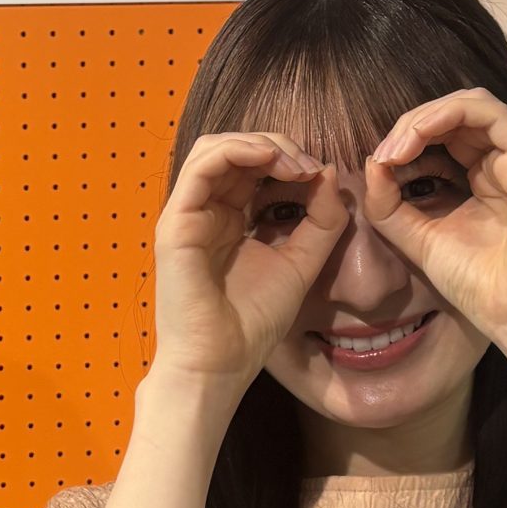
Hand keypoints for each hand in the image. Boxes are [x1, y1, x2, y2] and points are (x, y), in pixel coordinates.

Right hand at [150, 132, 347, 395]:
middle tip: (309, 165)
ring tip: (292, 162)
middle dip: (277, 146)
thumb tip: (330, 173)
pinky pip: (202, 166)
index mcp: (231, 219)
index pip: (253, 167)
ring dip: (258, 144)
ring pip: (215, 148)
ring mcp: (188, 214)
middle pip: (234, 150)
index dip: (288, 159)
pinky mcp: (176, 222)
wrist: (220, 364)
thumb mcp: (301, 263)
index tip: (320, 175)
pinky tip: (270, 161)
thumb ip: (320, 222)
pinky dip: (237, 151)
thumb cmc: (252, 324)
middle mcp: (206, 211)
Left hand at [364, 90, 506, 352]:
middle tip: (383, 155)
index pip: (442, 135)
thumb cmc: (479, 285)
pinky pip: (488, 113)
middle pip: (452, 115)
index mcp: (480, 178)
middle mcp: (501, 161)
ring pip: (469, 104)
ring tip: (395, 147)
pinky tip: (416, 139)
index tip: (376, 166)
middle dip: (409, 126)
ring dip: (424, 117)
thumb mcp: (419, 239)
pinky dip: (446, 115)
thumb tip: (371, 163)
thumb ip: (390, 205)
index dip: (405, 141)